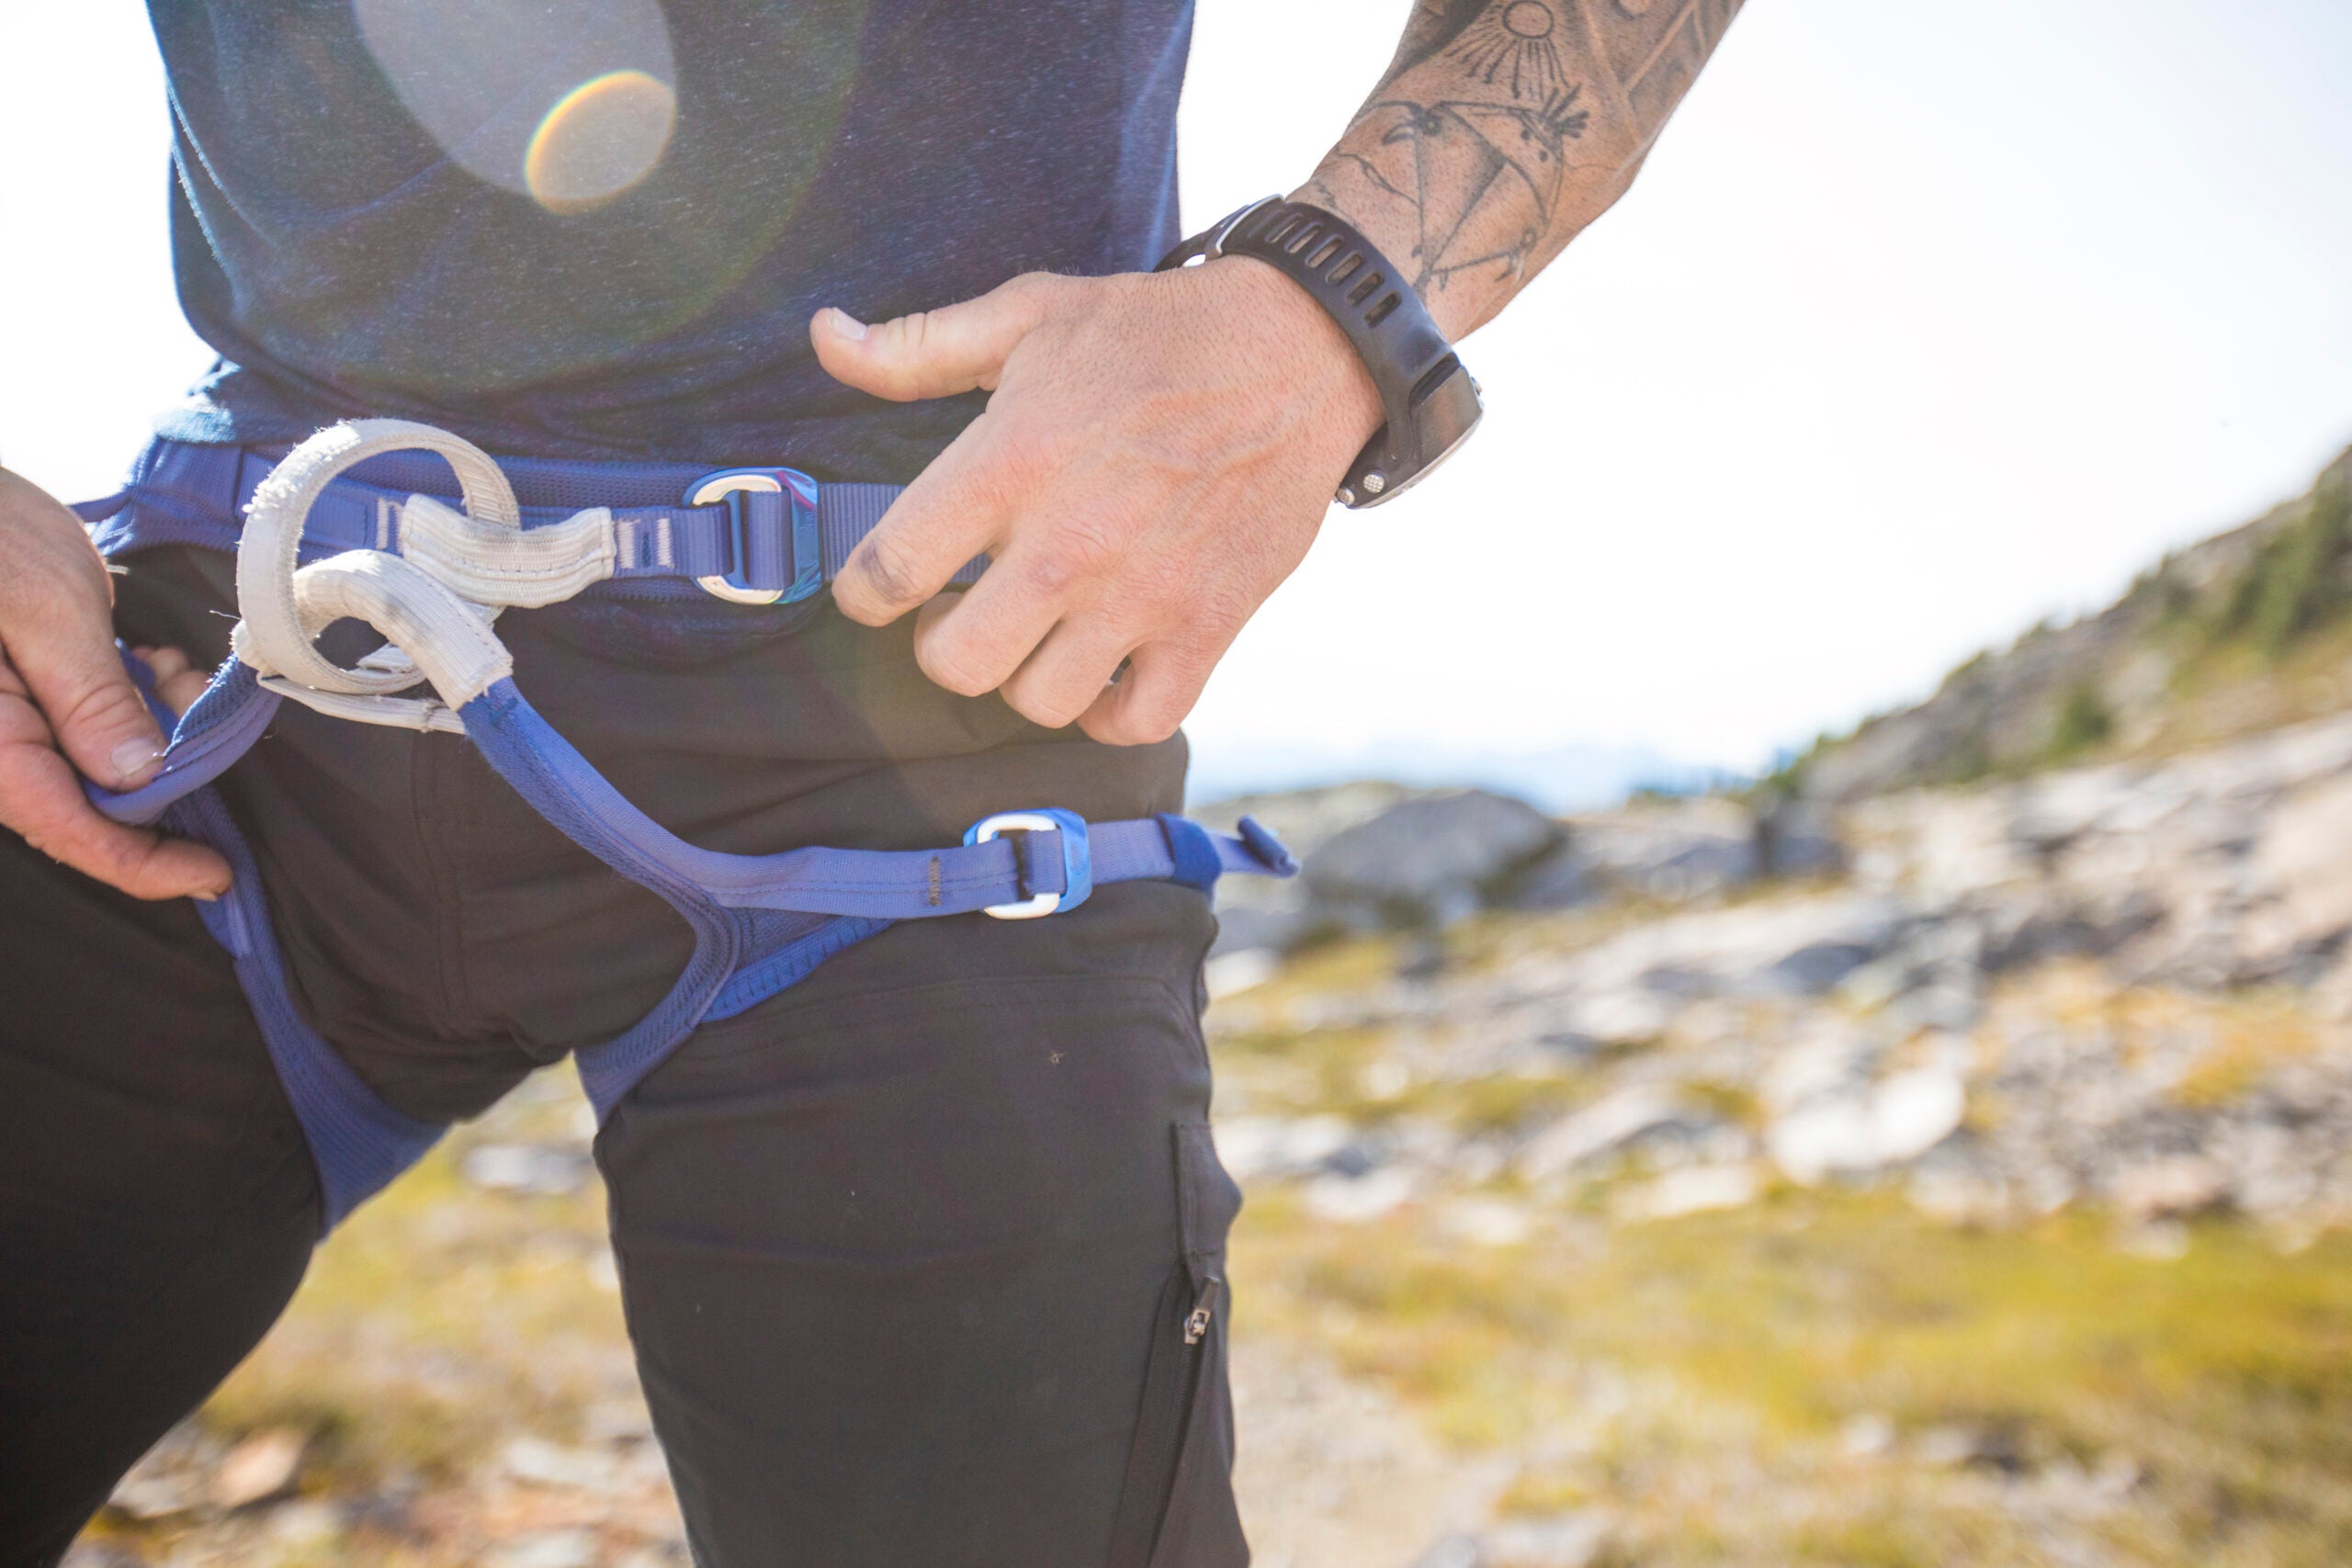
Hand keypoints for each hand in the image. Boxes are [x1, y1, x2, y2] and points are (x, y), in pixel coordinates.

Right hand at [0, 466, 226, 898]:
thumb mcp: (45, 606)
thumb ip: (89, 697)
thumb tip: (135, 778)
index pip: (67, 830)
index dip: (145, 863)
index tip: (215, 874)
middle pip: (91, 808)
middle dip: (169, 777)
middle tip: (205, 710)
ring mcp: (11, 719)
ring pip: (102, 767)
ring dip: (162, 735)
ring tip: (183, 675)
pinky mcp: (28, 694)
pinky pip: (92, 727)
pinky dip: (141, 705)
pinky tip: (159, 664)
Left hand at [811, 257, 1380, 743]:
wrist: (1299, 353)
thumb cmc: (1153, 333)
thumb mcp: (1028, 315)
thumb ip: (916, 347)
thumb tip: (825, 338)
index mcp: (1012, 461)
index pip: (890, 570)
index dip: (864, 590)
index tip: (883, 584)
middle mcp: (1070, 543)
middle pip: (956, 663)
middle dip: (942, 643)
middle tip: (962, 610)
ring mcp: (1142, 597)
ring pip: (1038, 702)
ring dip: (1023, 675)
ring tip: (1034, 634)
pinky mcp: (1207, 628)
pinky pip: (1134, 722)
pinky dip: (1107, 713)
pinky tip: (1099, 670)